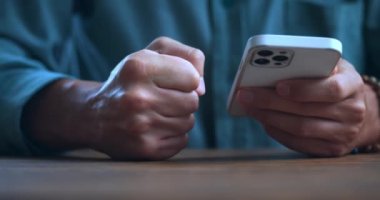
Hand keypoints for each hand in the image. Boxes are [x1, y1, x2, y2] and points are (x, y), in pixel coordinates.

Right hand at [83, 37, 204, 159]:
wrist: (94, 116)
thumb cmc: (131, 80)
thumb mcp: (153, 54)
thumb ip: (188, 57)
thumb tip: (201, 89)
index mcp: (139, 67)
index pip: (192, 77)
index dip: (186, 78)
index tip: (169, 80)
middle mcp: (138, 97)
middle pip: (193, 101)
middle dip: (182, 98)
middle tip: (162, 98)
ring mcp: (141, 126)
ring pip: (189, 122)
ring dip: (178, 117)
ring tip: (156, 113)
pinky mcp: (145, 148)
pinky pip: (182, 141)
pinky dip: (173, 135)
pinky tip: (154, 128)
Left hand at [237, 59, 379, 156]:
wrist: (355, 111)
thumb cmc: (333, 81)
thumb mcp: (330, 67)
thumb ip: (311, 64)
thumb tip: (273, 68)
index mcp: (352, 85)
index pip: (330, 89)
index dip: (303, 89)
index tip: (278, 85)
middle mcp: (352, 112)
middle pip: (305, 110)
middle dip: (270, 102)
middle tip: (246, 95)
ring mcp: (343, 134)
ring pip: (299, 129)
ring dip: (269, 118)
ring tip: (249, 107)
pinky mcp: (332, 149)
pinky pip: (299, 143)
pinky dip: (277, 132)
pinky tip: (264, 121)